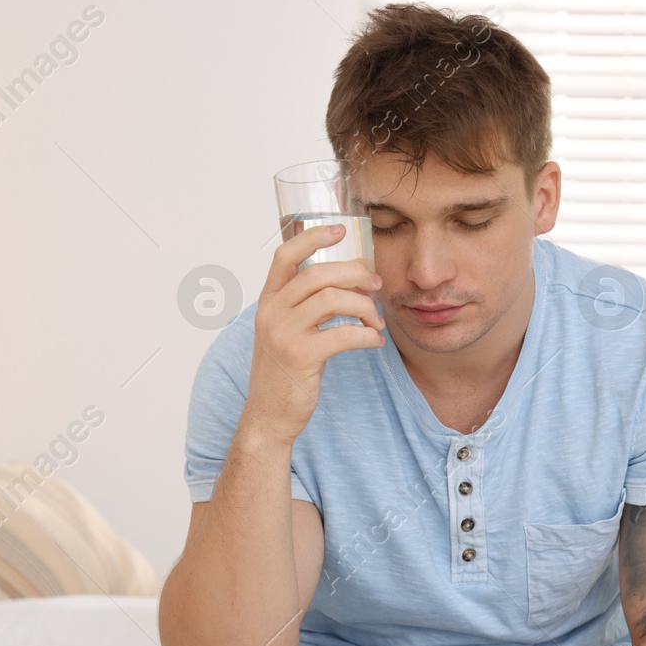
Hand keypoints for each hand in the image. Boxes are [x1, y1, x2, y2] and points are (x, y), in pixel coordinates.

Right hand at [243, 224, 384, 444]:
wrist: (268, 415)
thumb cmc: (282, 373)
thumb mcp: (283, 332)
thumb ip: (301, 306)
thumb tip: (345, 283)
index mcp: (268, 302)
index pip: (285, 255)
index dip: (313, 237)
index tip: (339, 230)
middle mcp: (271, 313)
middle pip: (318, 274)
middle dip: (355, 275)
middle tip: (376, 286)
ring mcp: (284, 334)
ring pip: (333, 299)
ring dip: (364, 307)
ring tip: (377, 321)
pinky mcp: (301, 357)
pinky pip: (344, 334)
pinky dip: (367, 335)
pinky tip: (374, 342)